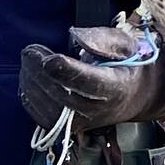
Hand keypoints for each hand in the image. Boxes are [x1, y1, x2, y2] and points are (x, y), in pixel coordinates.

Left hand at [19, 26, 164, 134]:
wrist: (135, 95)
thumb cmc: (127, 64)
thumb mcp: (123, 43)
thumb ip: (100, 38)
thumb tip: (73, 35)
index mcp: (114, 86)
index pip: (82, 81)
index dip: (59, 68)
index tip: (43, 54)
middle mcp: (98, 109)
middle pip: (59, 93)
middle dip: (37, 71)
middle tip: (29, 51)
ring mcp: (83, 122)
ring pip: (47, 107)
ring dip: (30, 82)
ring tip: (29, 62)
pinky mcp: (69, 129)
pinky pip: (42, 117)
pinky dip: (30, 97)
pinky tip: (29, 79)